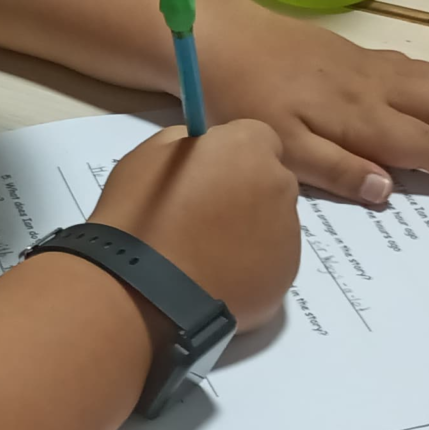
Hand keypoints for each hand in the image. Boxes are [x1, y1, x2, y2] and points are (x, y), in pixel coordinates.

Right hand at [92, 120, 300, 328]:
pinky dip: (249, 266)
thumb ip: (188, 142)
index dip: (232, 154)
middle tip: (203, 215)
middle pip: (270, 180)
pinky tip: (215, 277)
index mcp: (248, 148)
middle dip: (245, 191)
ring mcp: (287, 235)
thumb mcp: (149, 155)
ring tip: (205, 253)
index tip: (207, 173)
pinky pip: (270, 262)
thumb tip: (205, 149)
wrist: (144, 292)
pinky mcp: (285, 277)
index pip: (257, 137)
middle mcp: (279, 185)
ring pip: (272, 223)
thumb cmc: (141, 217)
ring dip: (248, 230)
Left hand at [198, 3, 428, 203]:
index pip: (428, 145)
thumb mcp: (279, 147)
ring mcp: (369, 66)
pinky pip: (421, 69)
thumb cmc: (241, 98)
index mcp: (359, 116)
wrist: (219, 36)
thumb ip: (334, 169)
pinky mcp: (357, 53)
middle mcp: (375, 87)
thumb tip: (390, 189)